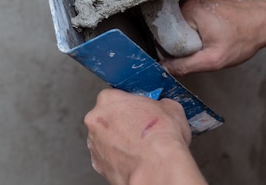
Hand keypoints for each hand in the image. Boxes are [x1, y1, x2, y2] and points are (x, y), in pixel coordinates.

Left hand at [84, 89, 205, 184]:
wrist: (157, 168)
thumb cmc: (161, 139)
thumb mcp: (171, 108)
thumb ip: (161, 104)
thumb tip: (164, 107)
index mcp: (108, 99)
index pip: (117, 96)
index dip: (131, 105)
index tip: (140, 112)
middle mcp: (95, 120)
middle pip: (107, 117)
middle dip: (121, 123)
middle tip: (140, 131)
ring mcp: (94, 143)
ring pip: (105, 138)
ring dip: (118, 141)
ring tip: (139, 148)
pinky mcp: (98, 164)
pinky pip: (107, 158)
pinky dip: (118, 159)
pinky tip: (133, 160)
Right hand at [160, 0, 265, 75]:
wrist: (263, 21)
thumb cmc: (244, 37)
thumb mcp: (214, 59)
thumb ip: (186, 65)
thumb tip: (164, 67)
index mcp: (188, 10)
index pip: (166, 33)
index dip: (175, 46)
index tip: (192, 50)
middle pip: (172, 25)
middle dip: (184, 38)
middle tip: (204, 44)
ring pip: (179, 20)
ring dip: (189, 30)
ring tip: (210, 34)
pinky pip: (187, 12)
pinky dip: (193, 21)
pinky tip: (209, 27)